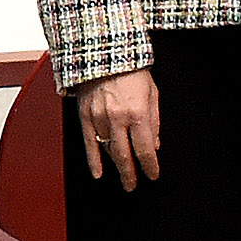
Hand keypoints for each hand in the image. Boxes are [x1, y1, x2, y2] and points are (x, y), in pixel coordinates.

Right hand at [75, 70, 163, 190]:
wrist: (105, 55)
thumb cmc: (131, 70)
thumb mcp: (153, 94)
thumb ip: (154, 121)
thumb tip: (154, 145)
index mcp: (138, 113)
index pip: (145, 150)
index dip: (150, 166)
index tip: (152, 174)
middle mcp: (118, 118)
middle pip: (125, 156)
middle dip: (131, 174)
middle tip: (133, 185)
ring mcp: (99, 118)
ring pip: (108, 150)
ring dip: (116, 166)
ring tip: (123, 177)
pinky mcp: (85, 116)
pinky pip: (89, 143)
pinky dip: (93, 160)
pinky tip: (98, 172)